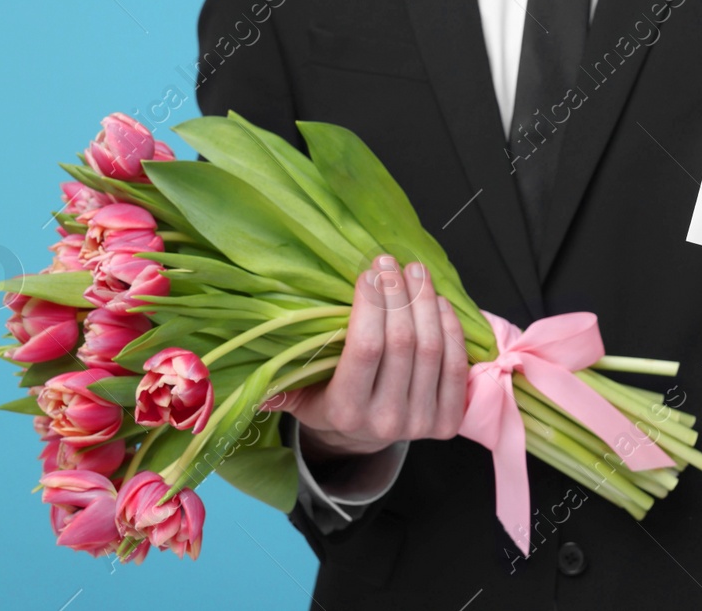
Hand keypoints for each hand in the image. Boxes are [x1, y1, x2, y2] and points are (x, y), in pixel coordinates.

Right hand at [271, 255, 469, 460]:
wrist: (367, 438)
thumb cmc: (330, 403)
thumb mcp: (300, 396)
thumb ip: (279, 387)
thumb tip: (246, 387)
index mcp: (346, 412)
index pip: (365, 348)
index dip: (371, 304)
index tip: (368, 273)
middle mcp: (386, 421)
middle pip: (402, 343)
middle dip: (398, 294)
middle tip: (391, 263)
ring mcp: (421, 422)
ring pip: (431, 349)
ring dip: (426, 302)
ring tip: (416, 272)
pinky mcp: (448, 420)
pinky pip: (455, 365)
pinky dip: (450, 328)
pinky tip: (439, 302)